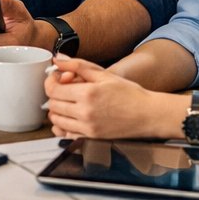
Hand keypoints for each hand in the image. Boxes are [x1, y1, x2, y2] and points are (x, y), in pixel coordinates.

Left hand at [43, 56, 167, 139]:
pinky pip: (66, 135)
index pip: (52, 90)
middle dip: (54, 95)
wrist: (147, 115)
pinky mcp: (91, 138)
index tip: (56, 78)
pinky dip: (63, 127)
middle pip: (52, 105)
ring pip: (56, 121)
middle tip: (63, 89)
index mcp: (87, 94)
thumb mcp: (103, 74)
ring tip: (68, 103)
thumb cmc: (129, 94)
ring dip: (57, 111)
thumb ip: (77, 66)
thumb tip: (58, 60)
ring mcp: (88, 128)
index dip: (50, 81)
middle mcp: (85, 113)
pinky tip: (71, 118)